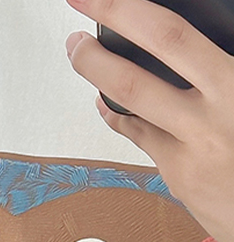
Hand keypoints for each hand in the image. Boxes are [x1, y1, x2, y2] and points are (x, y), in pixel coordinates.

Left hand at [64, 0, 233, 241]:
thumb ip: (226, 67)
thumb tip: (198, 47)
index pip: (171, 37)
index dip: (126, 11)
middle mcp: (212, 116)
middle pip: (134, 80)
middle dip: (94, 56)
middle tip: (71, 37)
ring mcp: (191, 150)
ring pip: (131, 110)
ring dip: (99, 81)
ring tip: (81, 56)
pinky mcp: (180, 176)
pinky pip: (142, 137)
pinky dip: (122, 117)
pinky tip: (107, 104)